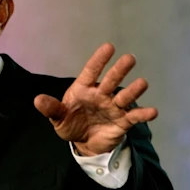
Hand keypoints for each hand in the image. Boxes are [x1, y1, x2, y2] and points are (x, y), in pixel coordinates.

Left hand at [34, 43, 157, 155]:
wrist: (84, 143)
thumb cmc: (70, 123)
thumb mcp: (58, 117)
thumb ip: (51, 108)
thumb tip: (37, 100)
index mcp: (84, 89)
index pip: (92, 71)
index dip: (99, 59)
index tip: (109, 47)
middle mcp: (101, 94)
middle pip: (111, 80)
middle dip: (119, 70)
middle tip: (129, 58)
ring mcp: (113, 107)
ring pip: (124, 96)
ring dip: (133, 90)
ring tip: (142, 83)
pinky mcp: (122, 121)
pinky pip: (134, 116)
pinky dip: (143, 114)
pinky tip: (153, 111)